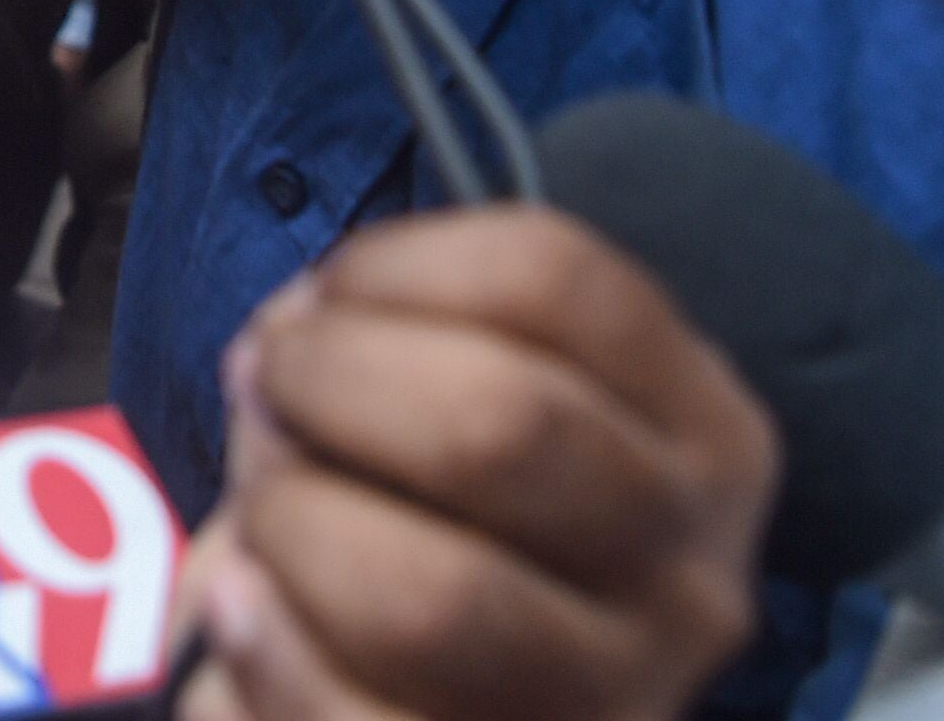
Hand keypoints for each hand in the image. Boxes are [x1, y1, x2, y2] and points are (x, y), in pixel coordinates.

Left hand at [177, 209, 775, 720]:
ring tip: (262, 518)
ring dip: (293, 524)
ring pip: (433, 596)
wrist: (458, 700)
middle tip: (267, 385)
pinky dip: (265, 648)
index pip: (557, 281)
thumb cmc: (447, 519)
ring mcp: (612, 704)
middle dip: (332, 377)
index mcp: (704, 438)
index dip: (396, 266)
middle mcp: (687, 578)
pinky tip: (239, 605)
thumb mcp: (467, 400)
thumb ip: (381, 338)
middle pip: (501, 422)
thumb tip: (281, 342)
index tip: (324, 295)